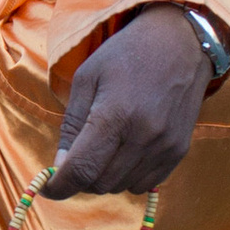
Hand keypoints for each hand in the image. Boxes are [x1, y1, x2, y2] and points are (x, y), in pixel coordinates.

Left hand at [40, 5, 211, 201]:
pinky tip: (125, 151)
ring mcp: (165, 146)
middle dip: (80, 178)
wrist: (181, 42)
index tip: (47, 187)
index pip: (82, 170)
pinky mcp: (179, 151)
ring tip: (102, 149)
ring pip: (122, 187)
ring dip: (104, 177)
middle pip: (100, 184)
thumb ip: (72, 124)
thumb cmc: (126, 54)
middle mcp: (143, 136)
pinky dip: (127, 177)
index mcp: (115, 115)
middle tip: (76, 158)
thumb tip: (60, 165)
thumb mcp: (87, 77)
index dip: (59, 186)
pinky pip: (145, 184)